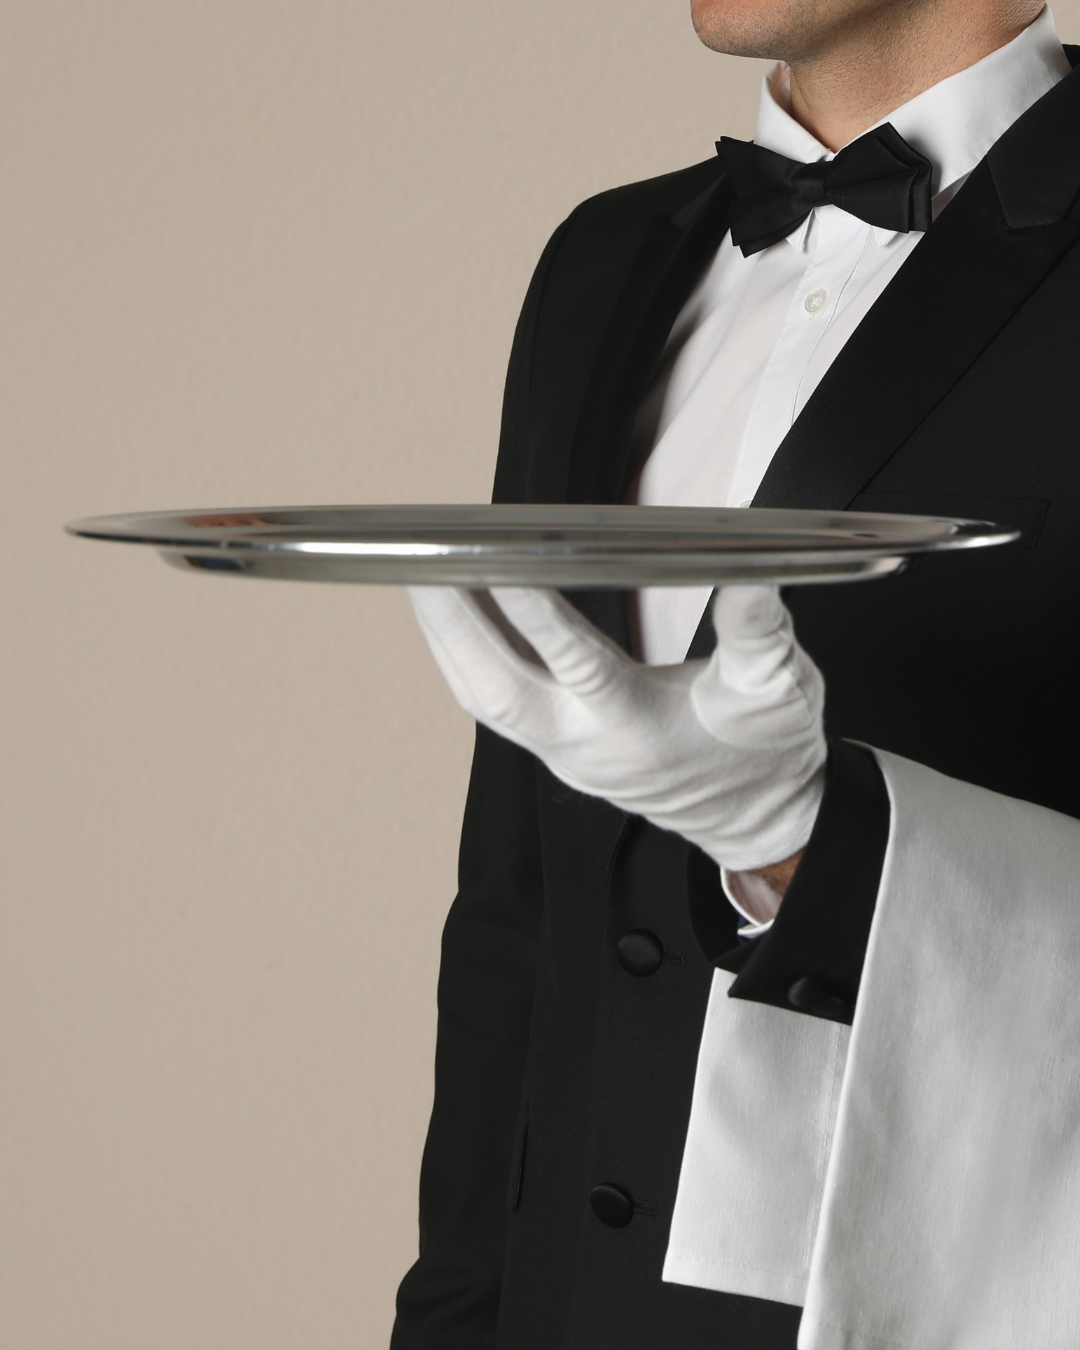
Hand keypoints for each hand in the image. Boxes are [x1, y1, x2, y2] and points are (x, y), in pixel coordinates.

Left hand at [408, 584, 826, 871]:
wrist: (755, 819)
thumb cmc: (768, 750)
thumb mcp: (780, 686)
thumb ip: (761, 630)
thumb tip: (749, 573)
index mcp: (639, 727)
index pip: (574, 663)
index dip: (532, 612)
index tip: (493, 558)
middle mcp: (586, 746)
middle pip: (497, 688)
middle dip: (452, 623)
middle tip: (420, 558)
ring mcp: (563, 753)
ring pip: (483, 698)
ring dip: (447, 639)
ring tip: (423, 573)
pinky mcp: (556, 750)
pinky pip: (492, 704)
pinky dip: (465, 656)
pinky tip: (455, 614)